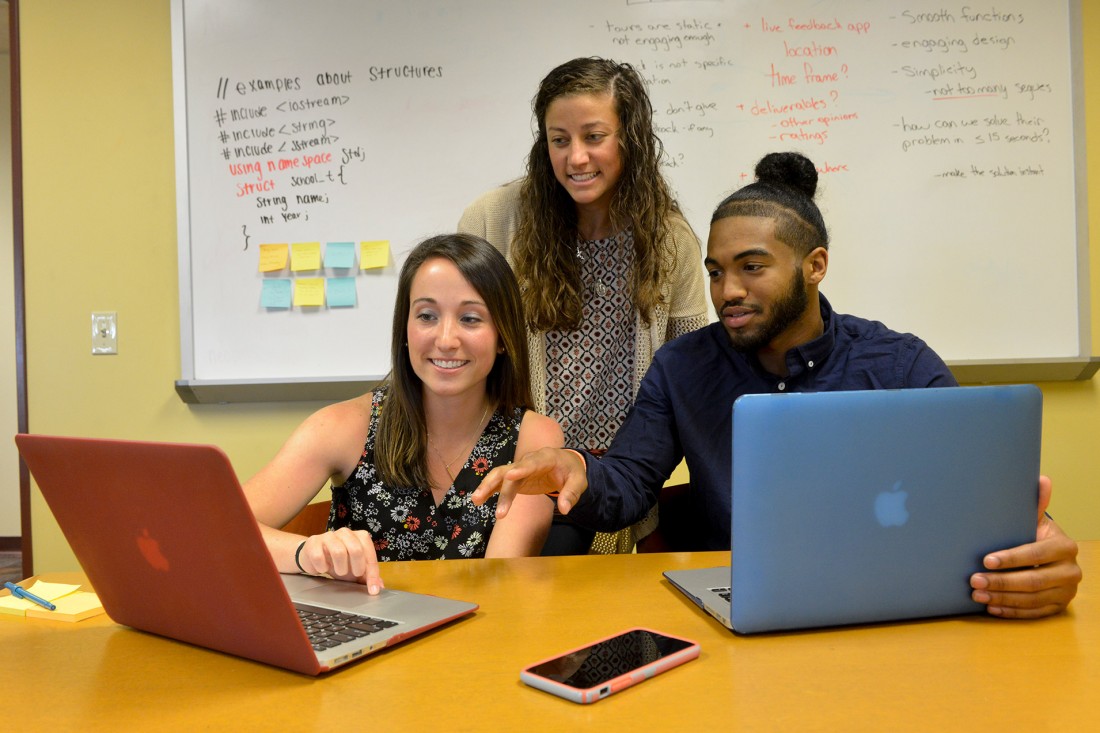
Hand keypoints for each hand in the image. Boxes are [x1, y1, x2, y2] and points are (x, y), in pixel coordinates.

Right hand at [298, 527, 383, 594]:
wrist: (314, 556)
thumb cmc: (338, 561)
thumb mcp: (354, 569)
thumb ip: (367, 575)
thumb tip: (379, 586)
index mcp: (359, 537)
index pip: (369, 553)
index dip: (373, 573)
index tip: (373, 590)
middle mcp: (345, 533)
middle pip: (356, 549)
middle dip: (356, 567)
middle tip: (353, 575)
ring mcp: (329, 535)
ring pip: (338, 552)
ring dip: (340, 568)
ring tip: (338, 571)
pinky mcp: (313, 542)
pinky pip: (319, 556)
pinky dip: (322, 567)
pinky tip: (323, 568)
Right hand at [471, 447, 587, 517]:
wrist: (565, 464)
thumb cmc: (572, 472)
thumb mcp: (579, 482)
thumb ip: (572, 494)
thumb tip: (565, 509)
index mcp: (547, 457)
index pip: (533, 463)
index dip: (522, 468)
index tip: (510, 476)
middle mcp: (529, 460)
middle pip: (511, 471)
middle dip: (502, 488)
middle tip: (497, 510)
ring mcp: (519, 468)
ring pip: (500, 475)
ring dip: (488, 486)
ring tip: (476, 500)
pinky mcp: (514, 477)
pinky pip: (499, 482)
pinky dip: (489, 489)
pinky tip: (478, 499)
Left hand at [970, 475, 1080, 617]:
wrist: (1050, 555)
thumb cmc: (1035, 535)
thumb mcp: (1035, 520)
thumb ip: (1036, 503)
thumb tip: (1042, 479)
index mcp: (1065, 547)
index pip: (1036, 554)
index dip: (1011, 558)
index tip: (986, 560)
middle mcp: (1071, 571)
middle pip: (1033, 580)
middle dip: (1001, 581)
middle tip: (975, 580)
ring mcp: (1067, 592)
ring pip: (1032, 599)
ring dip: (1002, 598)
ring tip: (977, 594)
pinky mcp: (1058, 607)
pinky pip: (1035, 613)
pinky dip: (1012, 612)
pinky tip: (992, 607)